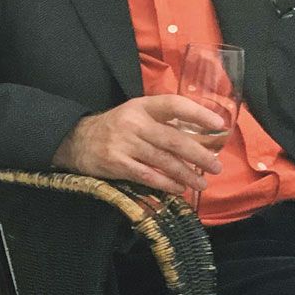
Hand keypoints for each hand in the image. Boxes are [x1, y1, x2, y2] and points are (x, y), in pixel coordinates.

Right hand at [52, 95, 228, 196]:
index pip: (174, 105)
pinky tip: (178, 189)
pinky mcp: (117, 164)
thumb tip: (201, 136)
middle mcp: (134, 123)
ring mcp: (124, 144)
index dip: (197, 114)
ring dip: (186, 174)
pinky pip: (148, 176)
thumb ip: (162, 121)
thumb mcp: (136, 114)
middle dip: (199, 155)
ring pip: (163, 161)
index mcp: (142, 106)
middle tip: (216, 166)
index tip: (218, 125)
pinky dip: (166, 184)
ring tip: (202, 183)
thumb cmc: (115, 127)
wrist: (76, 140)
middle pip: (173, 139)